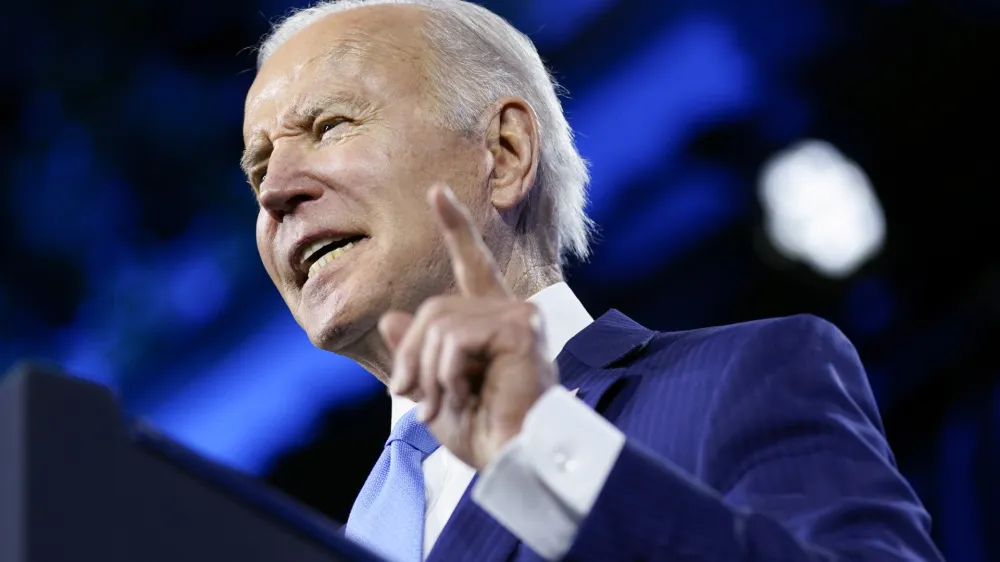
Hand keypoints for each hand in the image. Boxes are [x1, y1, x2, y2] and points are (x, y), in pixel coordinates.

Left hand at [379, 185, 557, 469]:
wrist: (513, 461)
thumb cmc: (484, 433)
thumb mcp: (436, 390)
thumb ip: (418, 352)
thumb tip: (392, 317)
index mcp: (494, 321)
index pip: (473, 265)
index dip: (456, 228)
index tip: (438, 193)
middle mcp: (511, 311)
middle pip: (434, 309)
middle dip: (411, 356)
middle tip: (408, 397)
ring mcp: (519, 317)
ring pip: (439, 323)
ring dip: (428, 371)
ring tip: (440, 405)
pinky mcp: (520, 329)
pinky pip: (455, 337)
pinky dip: (445, 373)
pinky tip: (462, 396)